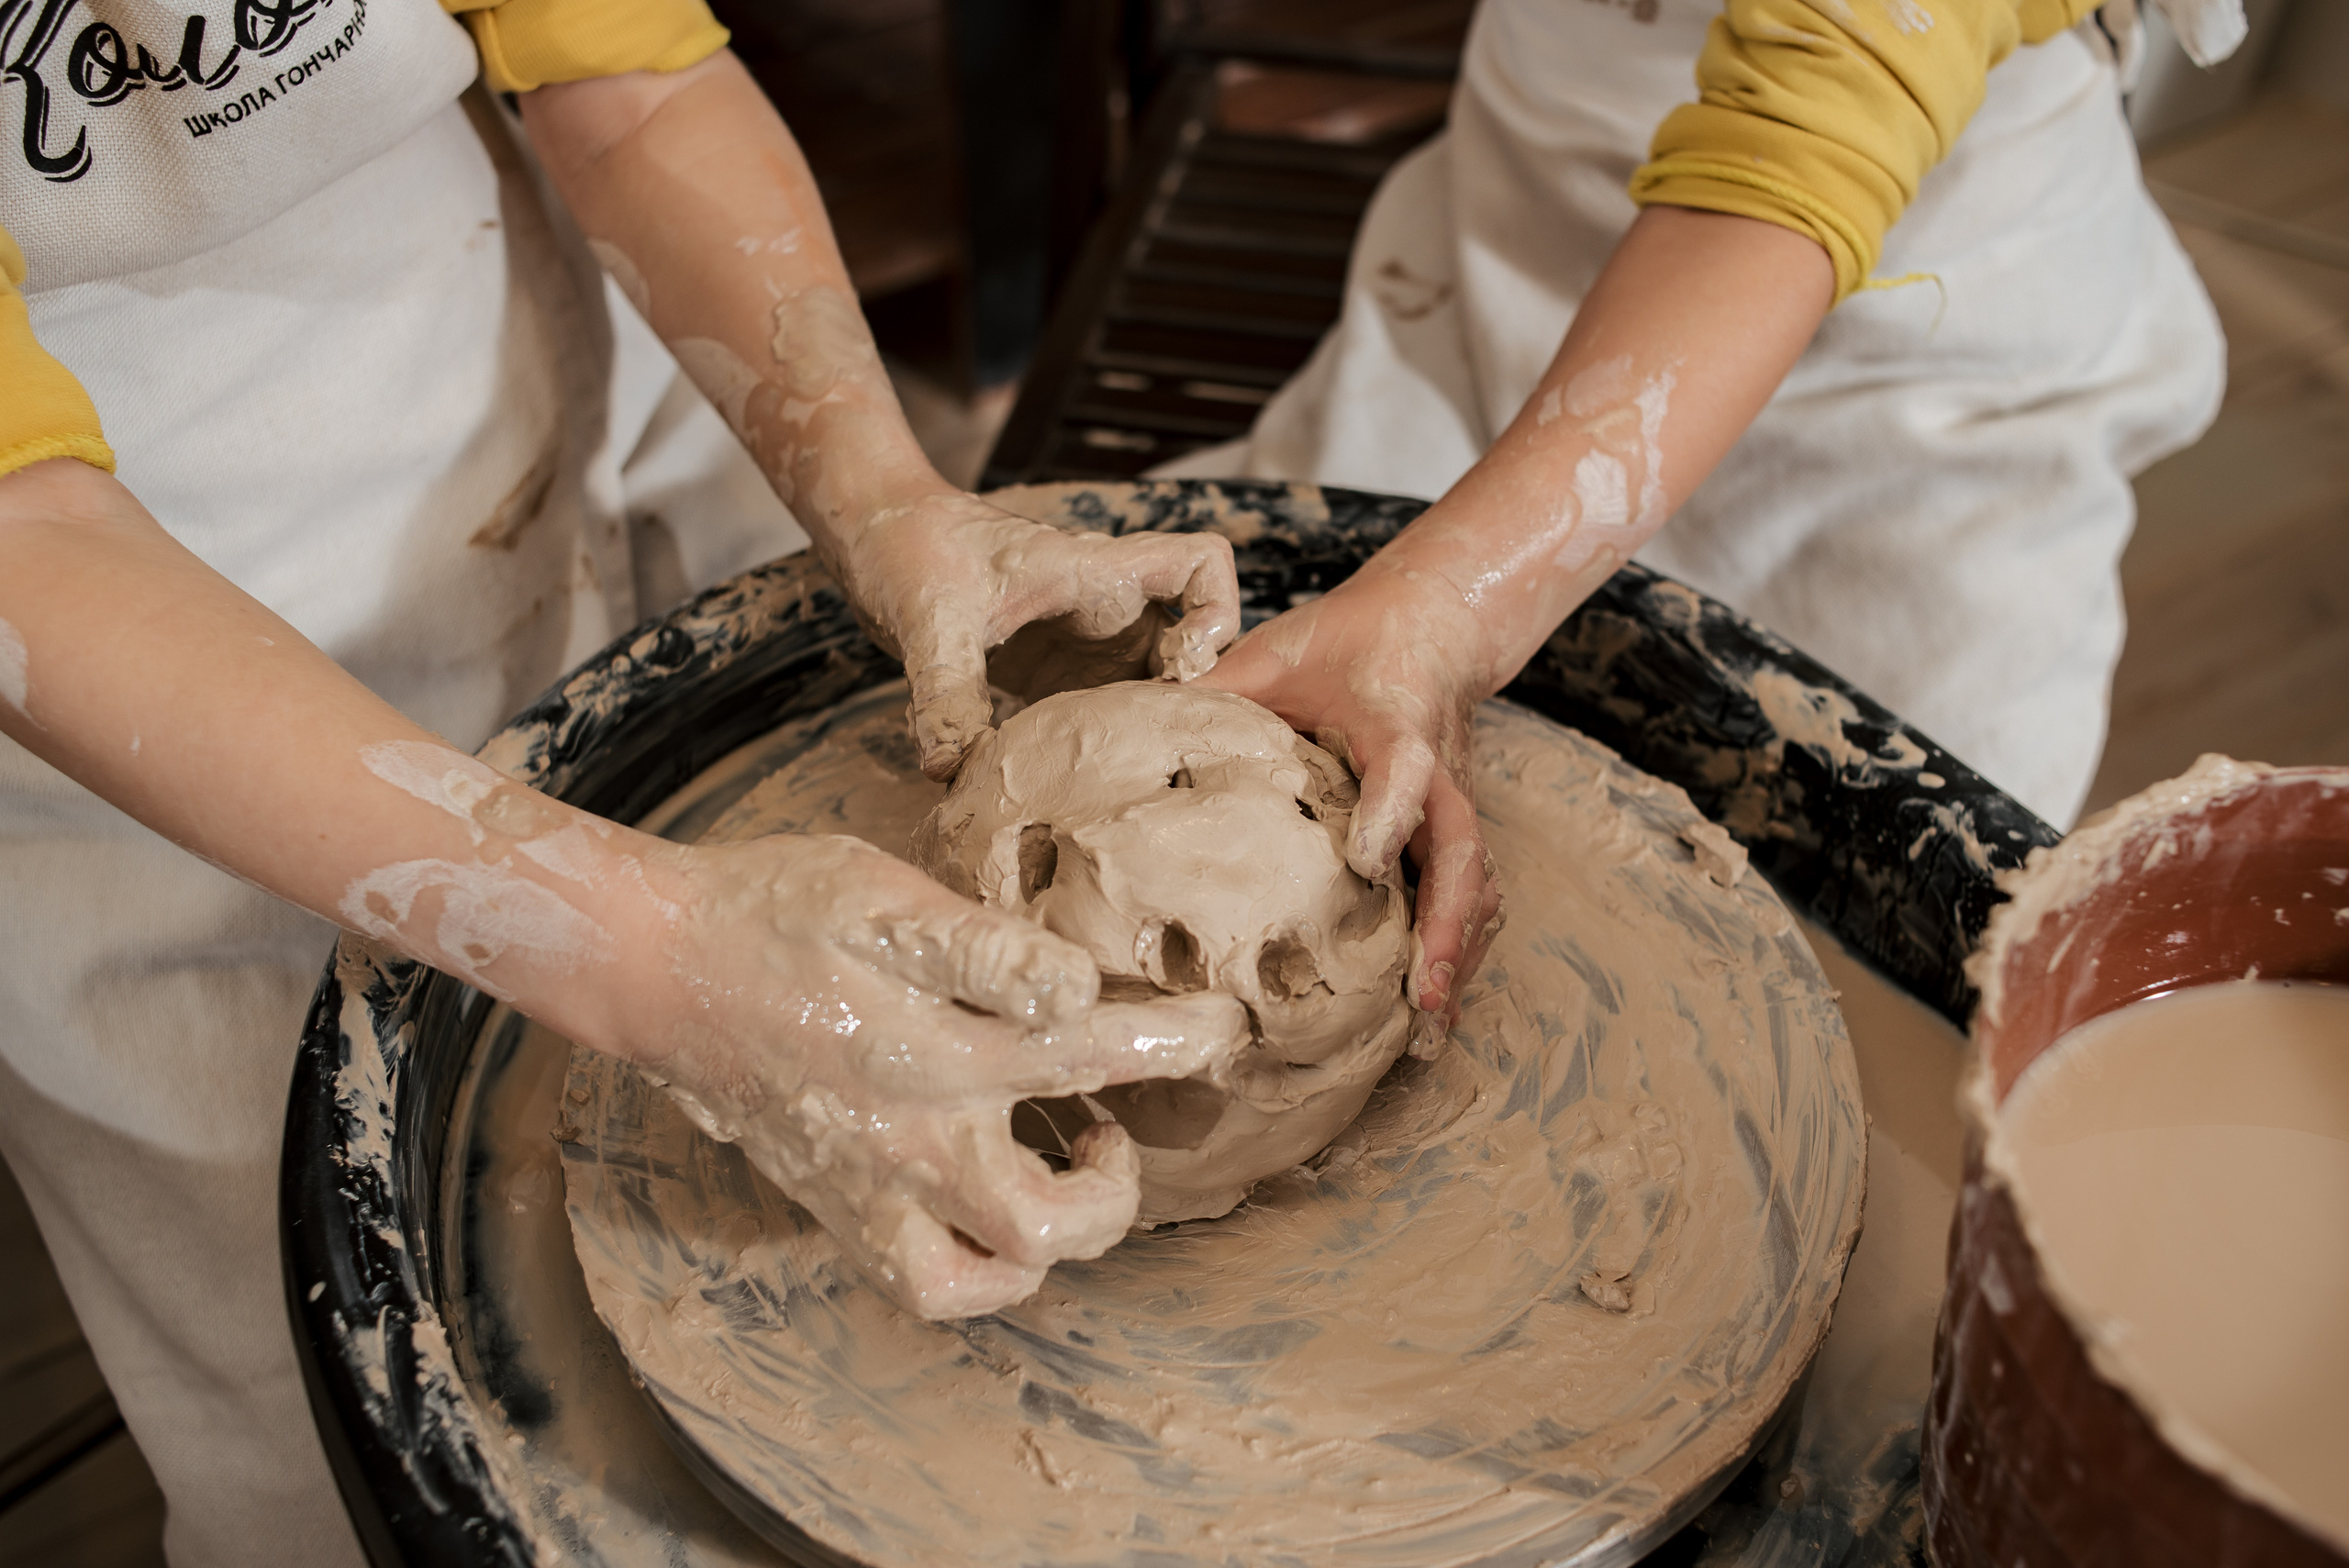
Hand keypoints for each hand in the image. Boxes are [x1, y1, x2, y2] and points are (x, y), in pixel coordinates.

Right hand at [595, 832, 1249, 1319]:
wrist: (657, 965)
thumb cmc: (775, 910)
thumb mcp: (884, 896)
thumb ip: (985, 948)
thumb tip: (1079, 990)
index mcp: (934, 1046)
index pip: (1089, 1056)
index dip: (1174, 1043)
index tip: (1221, 1028)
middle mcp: (909, 1137)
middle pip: (1048, 1218)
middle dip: (1117, 1186)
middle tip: (1121, 1129)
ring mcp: (870, 1186)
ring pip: (987, 1274)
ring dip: (1051, 1241)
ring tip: (1069, 1173)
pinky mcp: (837, 1207)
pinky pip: (924, 1282)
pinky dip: (978, 1272)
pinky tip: (997, 1219)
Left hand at [828, 490, 1241, 779]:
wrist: (872, 534)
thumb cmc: (910, 543)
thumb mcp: (930, 617)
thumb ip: (945, 691)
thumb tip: (948, 768)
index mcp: (1096, 574)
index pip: (1201, 564)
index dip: (1219, 611)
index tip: (1184, 666)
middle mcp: (1103, 610)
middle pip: (1190, 649)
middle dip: (1188, 699)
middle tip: (1151, 749)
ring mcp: (1081, 647)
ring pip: (1148, 689)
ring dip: (1142, 731)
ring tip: (1115, 779)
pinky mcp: (1050, 679)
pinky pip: (1096, 714)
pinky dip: (1093, 748)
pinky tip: (1060, 784)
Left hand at [1201, 566, 1504, 1034]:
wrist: (1430, 624)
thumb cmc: (1346, 641)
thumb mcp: (1275, 651)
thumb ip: (1217, 688)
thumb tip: (1136, 724)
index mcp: (1392, 718)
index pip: (1403, 763)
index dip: (1390, 809)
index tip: (1364, 860)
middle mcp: (1437, 770)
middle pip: (1461, 847)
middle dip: (1446, 921)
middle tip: (1420, 989)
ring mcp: (1452, 804)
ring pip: (1476, 883)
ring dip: (1458, 953)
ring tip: (1429, 1024)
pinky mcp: (1453, 832)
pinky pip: (1472, 897)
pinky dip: (1458, 954)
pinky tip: (1432, 1011)